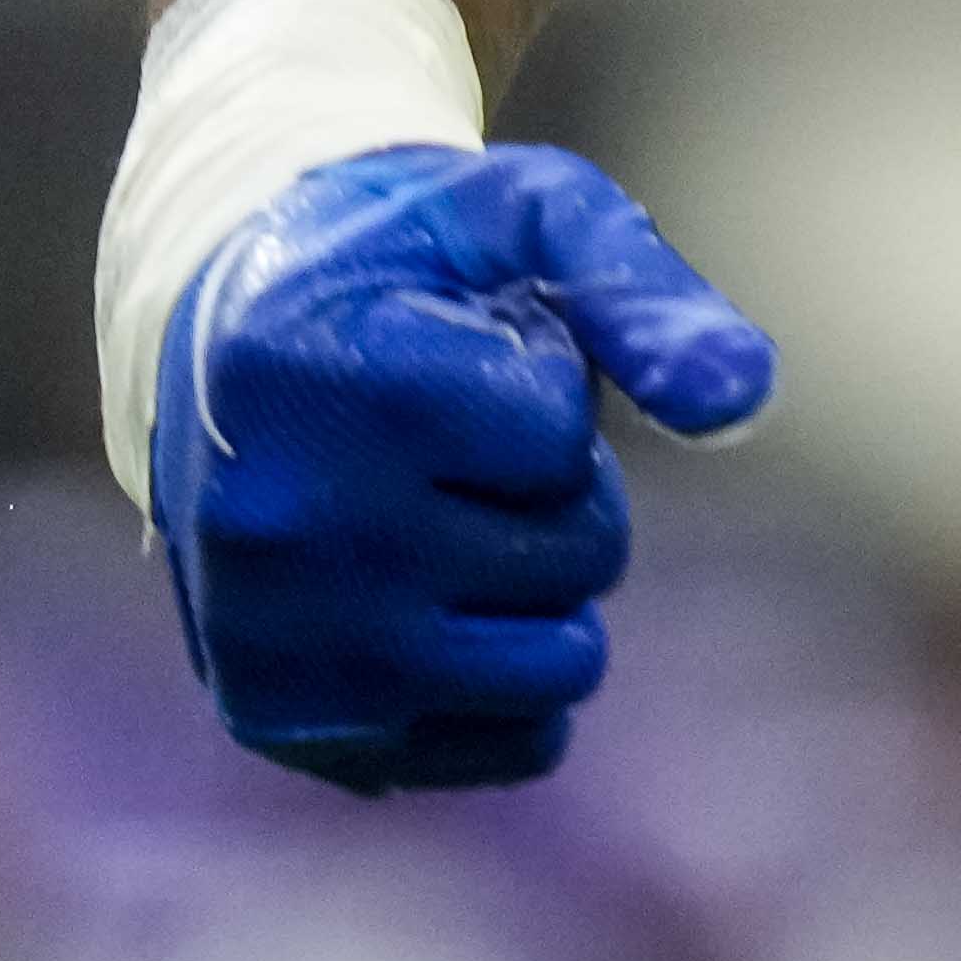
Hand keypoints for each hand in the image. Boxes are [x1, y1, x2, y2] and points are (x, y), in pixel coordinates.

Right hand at [146, 142, 772, 791]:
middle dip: (564, 493)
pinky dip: (511, 679)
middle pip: (577, 554)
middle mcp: (283, 528)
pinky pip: (511, 744)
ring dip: (547, 591)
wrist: (218, 339)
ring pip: (560, 666)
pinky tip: (436, 600)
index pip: (559, 432)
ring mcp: (279, 644)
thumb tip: (741, 400)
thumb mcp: (525, 216)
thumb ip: (643, 291)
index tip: (469, 357)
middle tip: (467, 448)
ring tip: (456, 519)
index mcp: (325, 383)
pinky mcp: (287, 727)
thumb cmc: (403, 265)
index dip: (552, 389)